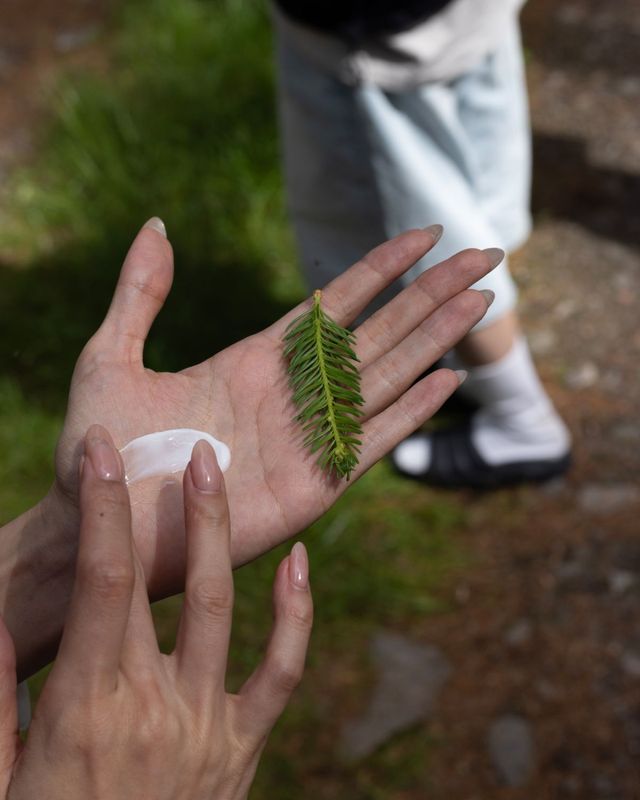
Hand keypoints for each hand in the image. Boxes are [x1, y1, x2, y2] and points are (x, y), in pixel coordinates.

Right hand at [0, 428, 311, 799]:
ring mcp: (207, 726)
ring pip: (222, 607)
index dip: (99, 508)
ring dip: (218, 534)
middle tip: (162, 442)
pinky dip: (297, 616)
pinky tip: (300, 562)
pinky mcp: (243, 750)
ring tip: (213, 472)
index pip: (99, 581)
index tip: (100, 453)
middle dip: (154, 502)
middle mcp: (152, 706)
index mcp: (86, 708)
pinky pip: (282, 674)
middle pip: (157, 580)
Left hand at [51, 220, 497, 597]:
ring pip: (387, 376)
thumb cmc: (100, 449)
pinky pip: (373, 441)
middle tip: (486, 253)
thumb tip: (157, 224)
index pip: (336, 302)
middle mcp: (294, 393)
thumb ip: (139, 293)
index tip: (425, 232)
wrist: (103, 525)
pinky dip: (411, 411)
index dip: (383, 266)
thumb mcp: (109, 357)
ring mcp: (309, 437)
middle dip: (432, 292)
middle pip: (379, 330)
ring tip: (480, 301)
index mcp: (255, 357)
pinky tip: (448, 379)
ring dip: (435, 338)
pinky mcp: (314, 486)